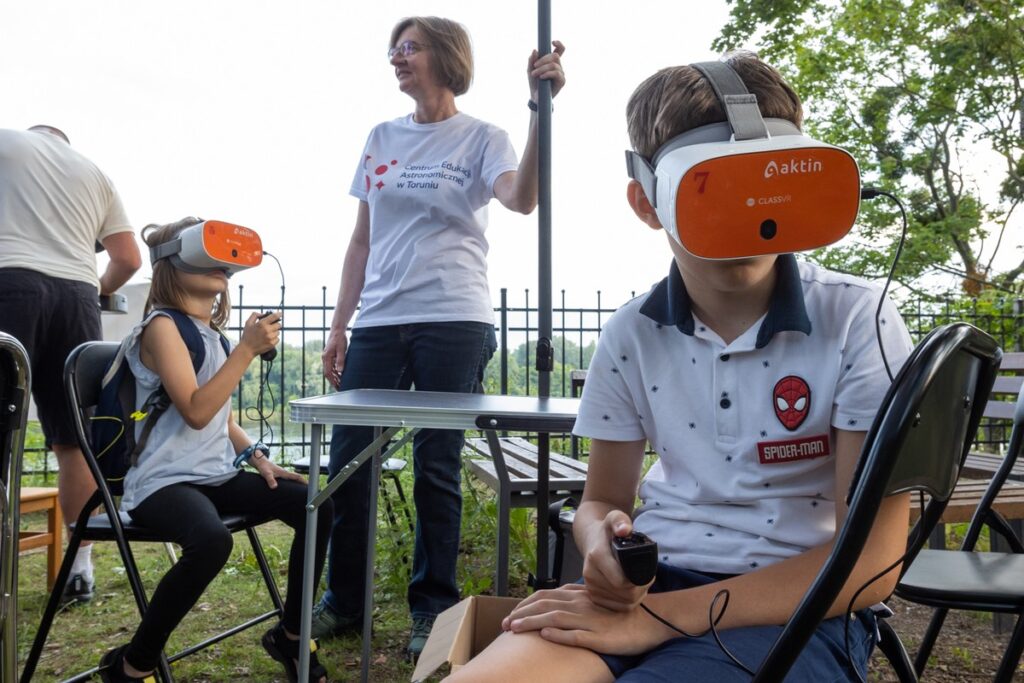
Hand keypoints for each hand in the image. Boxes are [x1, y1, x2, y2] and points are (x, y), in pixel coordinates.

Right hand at [240, 311, 280, 358]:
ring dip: (274, 332)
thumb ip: (255, 315)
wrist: (247, 349)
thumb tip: (263, 314)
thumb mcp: (248, 323)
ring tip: (266, 335)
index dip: (279, 314)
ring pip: (278, 332)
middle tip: (270, 327)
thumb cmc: (247, 335)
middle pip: (279, 325)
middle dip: (275, 325)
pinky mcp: (272, 344)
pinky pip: (278, 339)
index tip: (281, 313)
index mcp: (261, 324)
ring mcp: (270, 338)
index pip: (274, 316)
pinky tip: (267, 339)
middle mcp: (267, 330)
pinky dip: (274, 338)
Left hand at [251, 453, 305, 488]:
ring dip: (298, 482)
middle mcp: (285, 473)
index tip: (309, 485)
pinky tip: (291, 486)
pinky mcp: (280, 475)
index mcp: (284, 473)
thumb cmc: (263, 467)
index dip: (303, 481)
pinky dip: (293, 482)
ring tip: (302, 488)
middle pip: (297, 478)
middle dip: (303, 482)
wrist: (260, 461)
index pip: (297, 476)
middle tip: (308, 488)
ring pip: (293, 478)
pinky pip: (289, 479)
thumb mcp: (266, 474)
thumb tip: (275, 487)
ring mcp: (283, 474)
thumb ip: (270, 480)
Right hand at [321, 331, 347, 388]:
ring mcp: (327, 357)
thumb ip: (340, 360)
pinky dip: (335, 372)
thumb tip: (340, 371)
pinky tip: (340, 375)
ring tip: (340, 384)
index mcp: (326, 357)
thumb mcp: (342, 349)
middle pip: (328, 373)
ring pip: (330, 370)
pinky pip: (331, 366)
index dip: (333, 381)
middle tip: (339, 388)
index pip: (328, 373)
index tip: (338, 386)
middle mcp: (325, 358)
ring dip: (334, 377)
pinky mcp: (330, 356)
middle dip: (333, 381)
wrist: (337, 330)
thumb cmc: (339, 339)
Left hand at [500, 584, 669, 655]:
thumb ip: (574, 603)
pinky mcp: (599, 636)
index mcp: (578, 596)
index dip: (525, 604)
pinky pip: (576, 635)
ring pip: (554, 618)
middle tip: (504, 624)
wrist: (647, 622)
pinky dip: (558, 635)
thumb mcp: (593, 605)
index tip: (511, 614)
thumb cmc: (618, 616)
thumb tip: (551, 610)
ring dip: (531, 623)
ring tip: (514, 629)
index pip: (545, 596)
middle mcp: (581, 604)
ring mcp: (589, 620)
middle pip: (544, 605)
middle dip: (521, 614)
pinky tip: (545, 636)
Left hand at [528, 40, 565, 100]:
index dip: (559, 44)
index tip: (552, 42)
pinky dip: (548, 73)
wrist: (535, 96)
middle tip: (534, 66)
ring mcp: (561, 73)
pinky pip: (556, 73)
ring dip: (542, 68)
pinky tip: (542, 77)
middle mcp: (558, 66)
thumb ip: (531, 60)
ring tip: (535, 74)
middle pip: (555, 55)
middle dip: (544, 59)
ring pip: (554, 65)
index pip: (560, 50)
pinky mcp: (562, 81)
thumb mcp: (530, 69)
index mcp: (552, 62)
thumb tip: (535, 50)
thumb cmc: (534, 82)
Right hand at [581, 510, 651, 610]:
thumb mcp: (614, 518)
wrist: (591, 540)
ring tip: (640, 584)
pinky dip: (628, 602)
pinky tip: (632, 592)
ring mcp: (591, 587)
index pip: (621, 581)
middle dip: (640, 589)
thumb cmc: (607, 531)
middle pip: (624, 594)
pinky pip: (616, 608)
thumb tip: (625, 529)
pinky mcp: (594, 596)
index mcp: (597, 556)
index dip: (638, 580)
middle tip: (647, 579)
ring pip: (622, 603)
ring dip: (636, 596)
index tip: (647, 573)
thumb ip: (620, 521)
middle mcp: (590, 574)